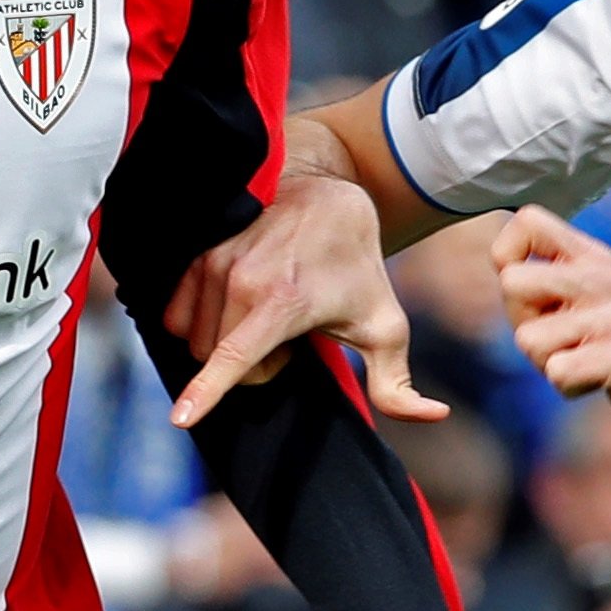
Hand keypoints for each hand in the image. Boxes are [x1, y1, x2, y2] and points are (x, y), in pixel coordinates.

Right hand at [165, 173, 448, 431]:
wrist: (324, 190)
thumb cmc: (357, 265)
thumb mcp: (386, 324)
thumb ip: (399, 382)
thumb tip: (436, 416)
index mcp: (284, 302)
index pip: (234, 357)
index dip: (206, 393)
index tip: (180, 420)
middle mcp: (241, 279)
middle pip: (222, 361)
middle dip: (254, 363)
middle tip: (288, 333)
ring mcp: (212, 261)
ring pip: (196, 340)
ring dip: (227, 341)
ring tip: (264, 311)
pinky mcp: (193, 251)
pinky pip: (175, 314)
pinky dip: (201, 322)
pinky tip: (235, 302)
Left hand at [497, 207, 610, 451]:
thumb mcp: (600, 296)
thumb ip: (557, 278)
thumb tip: (504, 270)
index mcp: (595, 257)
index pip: (528, 220)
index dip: (507, 257)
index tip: (530, 294)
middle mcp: (605, 278)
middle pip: (513, 281)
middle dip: (522, 322)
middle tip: (558, 340)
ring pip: (528, 339)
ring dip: (547, 363)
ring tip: (585, 362)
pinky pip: (558, 372)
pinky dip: (568, 387)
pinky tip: (596, 382)